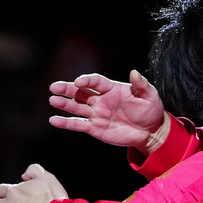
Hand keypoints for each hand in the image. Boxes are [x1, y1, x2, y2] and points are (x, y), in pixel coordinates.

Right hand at [47, 71, 168, 149]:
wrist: (150, 131)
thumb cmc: (150, 109)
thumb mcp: (150, 95)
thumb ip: (141, 84)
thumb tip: (134, 72)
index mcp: (112, 88)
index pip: (96, 81)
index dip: (87, 80)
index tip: (78, 82)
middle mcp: (101, 99)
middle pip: (80, 92)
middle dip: (67, 89)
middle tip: (54, 87)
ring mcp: (96, 113)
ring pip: (76, 107)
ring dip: (64, 104)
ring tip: (52, 100)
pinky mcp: (95, 128)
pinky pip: (78, 125)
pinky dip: (66, 123)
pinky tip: (54, 120)